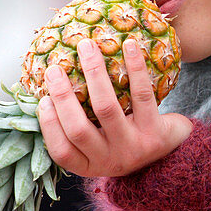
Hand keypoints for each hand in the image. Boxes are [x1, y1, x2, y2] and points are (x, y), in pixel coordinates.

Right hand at [37, 38, 192, 177]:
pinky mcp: (155, 133)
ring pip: (106, 109)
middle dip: (64, 97)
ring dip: (93, 74)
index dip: (49, 126)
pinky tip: (128, 45)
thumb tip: (44, 91)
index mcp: (90, 164)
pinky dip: (135, 67)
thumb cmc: (122, 142)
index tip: (42, 100)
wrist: (168, 153)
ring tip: (86, 47)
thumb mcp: (98, 147)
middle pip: (79, 130)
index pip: (62, 152)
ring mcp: (133, 148)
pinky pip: (141, 95)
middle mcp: (110, 160)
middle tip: (54, 69)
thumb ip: (75, 129)